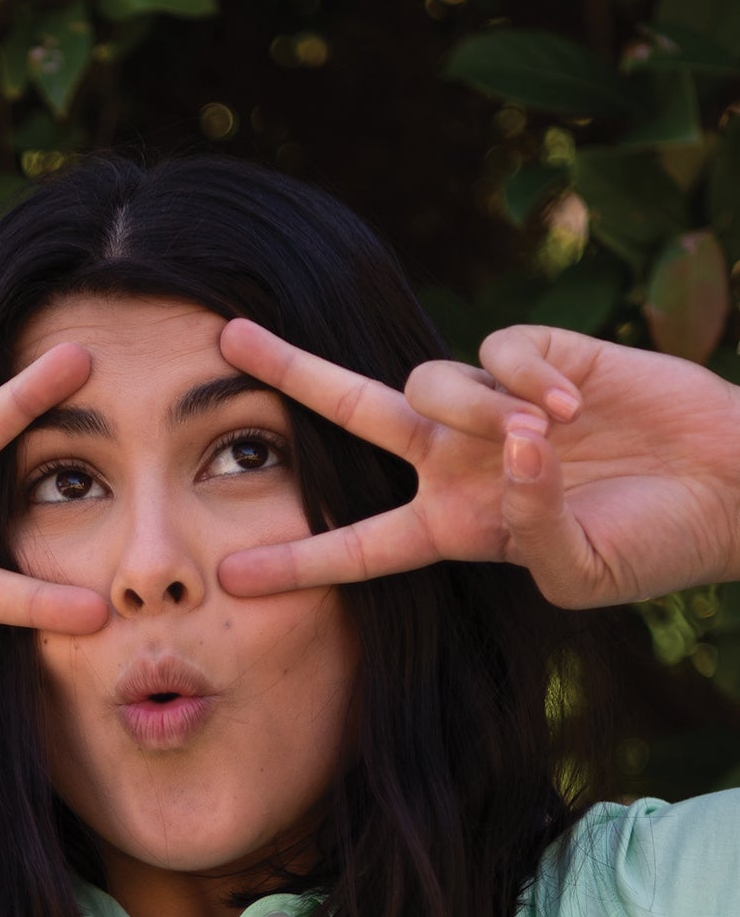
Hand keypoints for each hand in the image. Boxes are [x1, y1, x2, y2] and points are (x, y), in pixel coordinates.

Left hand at [215, 318, 739, 608]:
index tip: (229, 576)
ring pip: (427, 384)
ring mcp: (493, 405)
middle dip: (292, 374)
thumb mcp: (580, 571)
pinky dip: (529, 378)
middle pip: (353, 414)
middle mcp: (457, 461)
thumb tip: (512, 452)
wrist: (726, 488)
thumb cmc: (652, 545)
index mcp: (453, 527)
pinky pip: (496, 352)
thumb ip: (530, 528)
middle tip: (227, 341)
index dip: (298, 563)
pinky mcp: (540, 354)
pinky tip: (578, 405)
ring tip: (550, 437)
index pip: (359, 548)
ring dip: (477, 411)